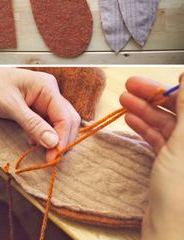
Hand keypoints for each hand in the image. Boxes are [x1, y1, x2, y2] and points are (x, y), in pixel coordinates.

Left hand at [0, 68, 80, 161]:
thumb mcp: (10, 106)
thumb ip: (33, 124)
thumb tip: (54, 143)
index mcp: (47, 87)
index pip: (65, 116)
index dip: (63, 138)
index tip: (54, 157)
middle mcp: (49, 93)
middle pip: (67, 120)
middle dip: (62, 140)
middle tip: (51, 159)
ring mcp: (43, 100)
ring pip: (59, 123)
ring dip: (53, 139)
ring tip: (42, 152)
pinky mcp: (36, 108)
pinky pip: (47, 124)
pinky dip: (44, 135)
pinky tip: (34, 142)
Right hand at [120, 74, 183, 239]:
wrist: (170, 233)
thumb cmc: (183, 195)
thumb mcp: (183, 142)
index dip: (175, 89)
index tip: (155, 78)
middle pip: (179, 111)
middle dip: (153, 97)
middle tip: (132, 85)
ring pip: (167, 124)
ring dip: (145, 111)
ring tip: (124, 100)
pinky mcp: (173, 165)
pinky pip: (160, 139)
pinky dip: (144, 127)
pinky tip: (131, 119)